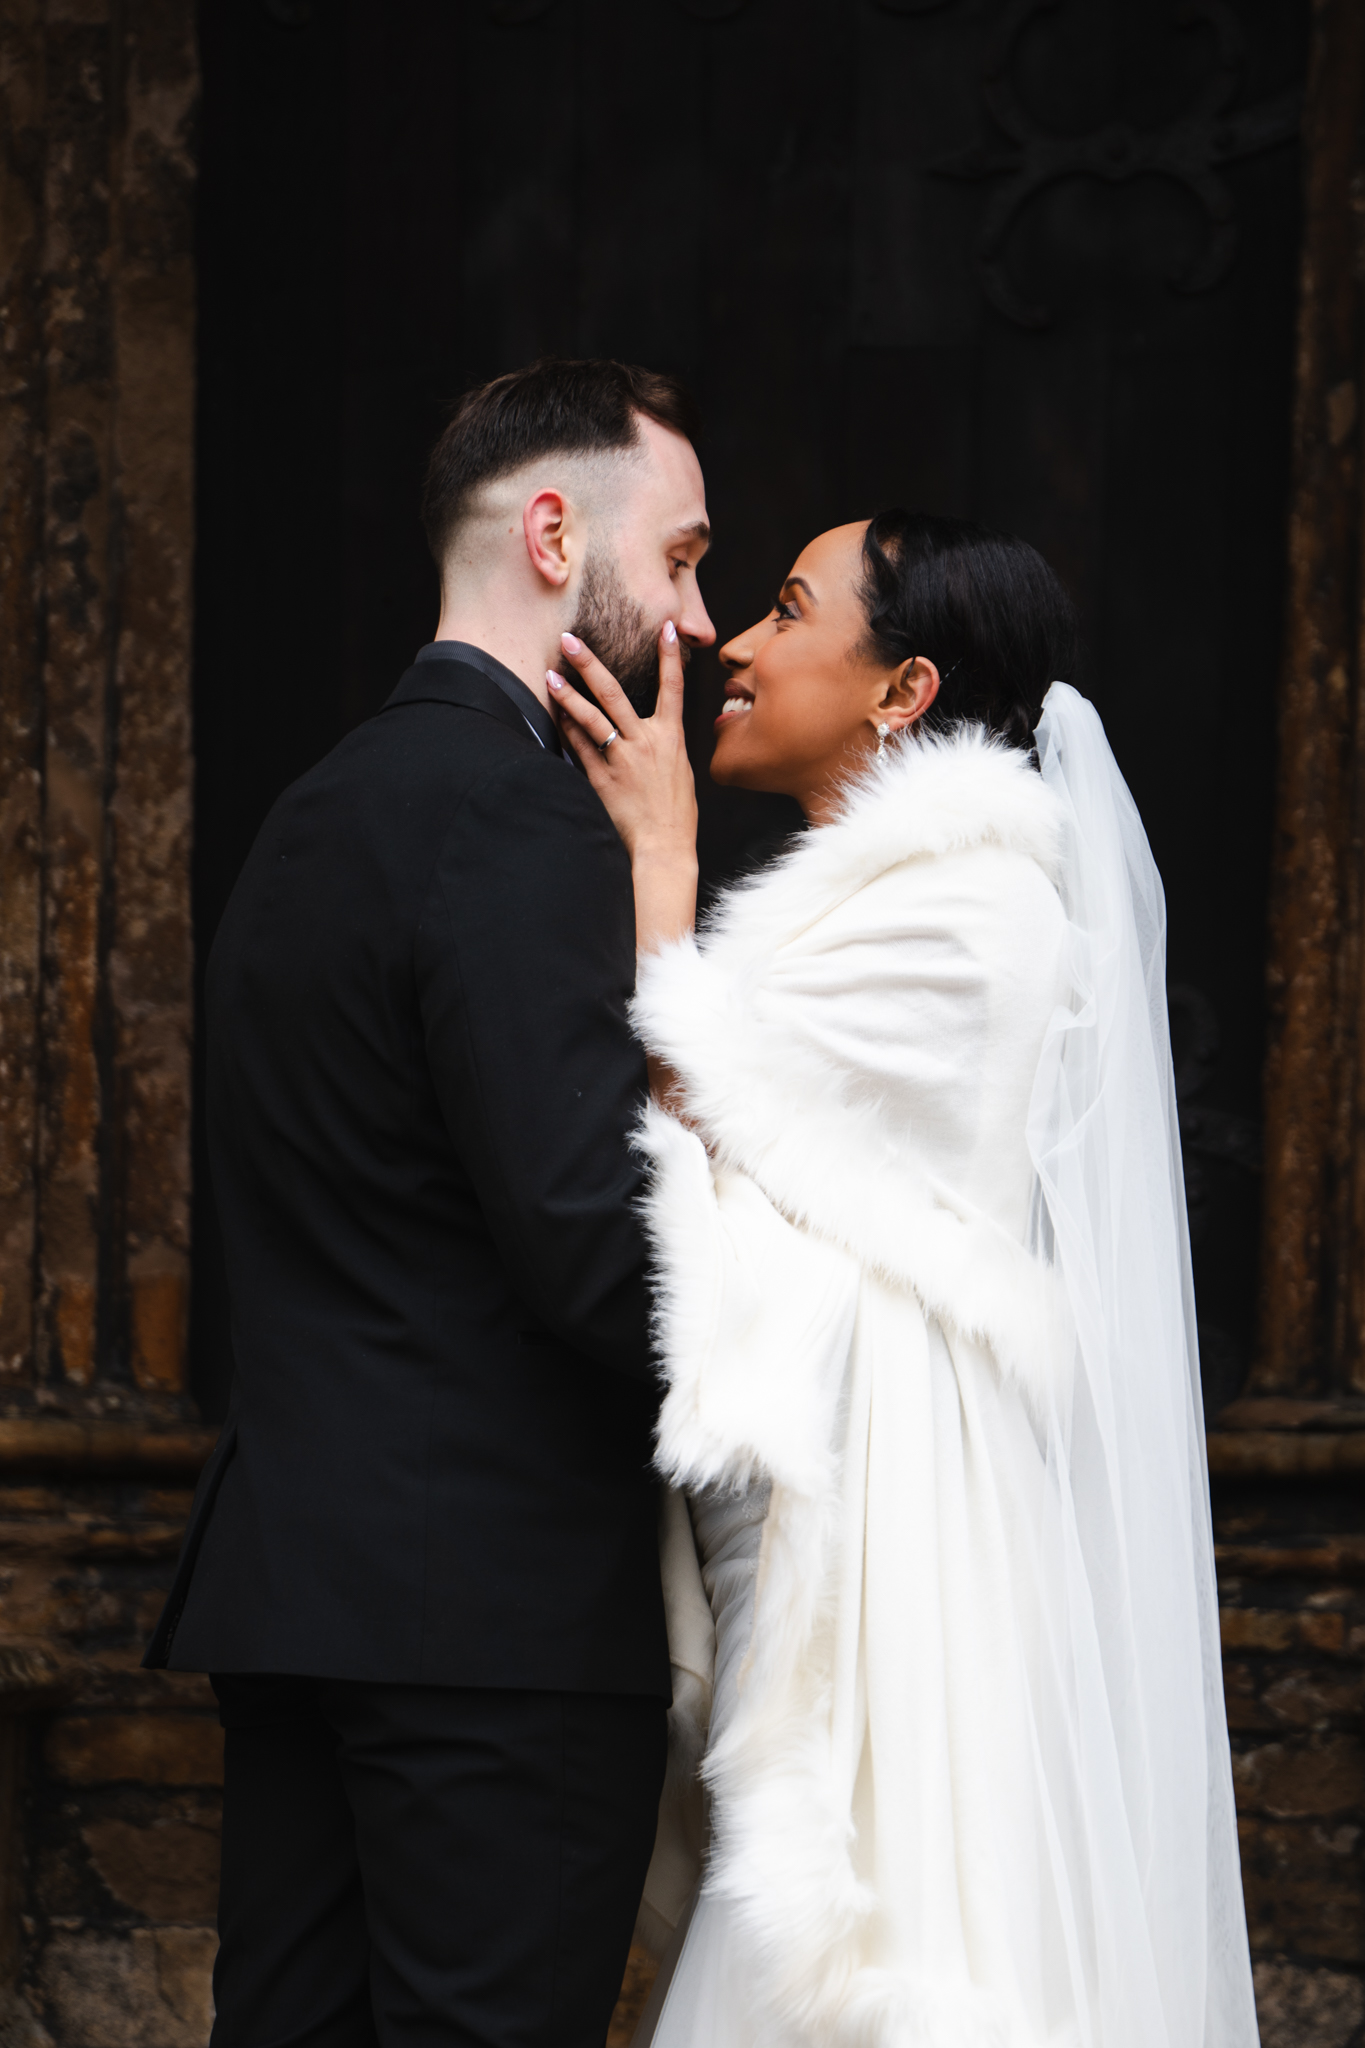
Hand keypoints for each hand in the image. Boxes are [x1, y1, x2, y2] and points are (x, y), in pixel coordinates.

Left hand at [548, 623, 698, 950]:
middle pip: (613, 693)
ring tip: (549, 675)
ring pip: (590, 719)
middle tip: (569, 640)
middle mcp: (645, 742)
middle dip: (590, 664)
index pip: (673, 688)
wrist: (663, 847)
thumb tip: (649, 727)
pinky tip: (554, 715)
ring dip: (567, 695)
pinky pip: (578, 749)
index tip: (665, 627)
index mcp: (671, 738)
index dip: (669, 657)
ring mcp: (621, 759)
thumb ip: (662, 744)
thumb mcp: (678, 771)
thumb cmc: (674, 813)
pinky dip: (566, 731)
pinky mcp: (601, 779)